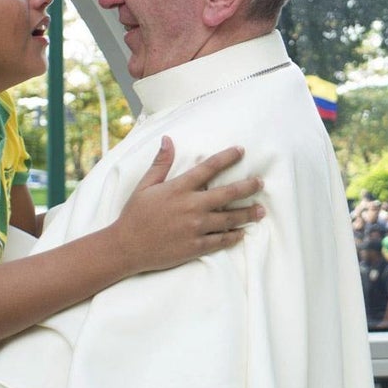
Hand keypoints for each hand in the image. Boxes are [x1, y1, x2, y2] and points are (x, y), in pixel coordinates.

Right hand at [110, 137, 263, 273]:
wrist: (126, 247)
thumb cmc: (134, 215)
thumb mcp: (145, 186)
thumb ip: (160, 164)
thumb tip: (168, 140)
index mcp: (179, 189)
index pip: (208, 168)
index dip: (227, 158)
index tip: (241, 151)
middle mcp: (191, 206)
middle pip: (227, 193)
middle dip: (247, 187)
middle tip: (260, 183)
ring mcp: (195, 228)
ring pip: (230, 218)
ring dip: (247, 214)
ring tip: (261, 210)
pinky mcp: (196, 246)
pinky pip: (221, 240)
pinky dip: (233, 236)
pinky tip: (242, 233)